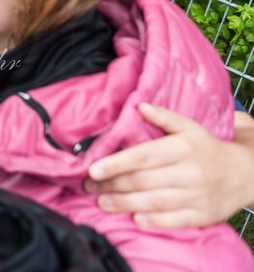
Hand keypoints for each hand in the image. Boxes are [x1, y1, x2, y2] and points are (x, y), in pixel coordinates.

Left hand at [84, 103, 253, 228]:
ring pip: (154, 202)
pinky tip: (134, 219)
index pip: (143, 156)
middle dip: (112, 185)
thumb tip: (138, 105)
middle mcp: (189, 172)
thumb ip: (164, 116)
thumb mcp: (189, 127)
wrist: (245, 173)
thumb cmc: (207, 148)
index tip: (92, 169)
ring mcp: (197, 196)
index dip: (116, 163)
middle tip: (89, 187)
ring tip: (102, 202)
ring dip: (124, 204)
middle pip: (143, 181)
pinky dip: (153, 221)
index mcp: (182, 148)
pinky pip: (174, 221)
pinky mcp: (203, 215)